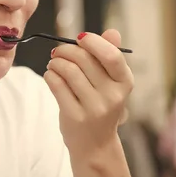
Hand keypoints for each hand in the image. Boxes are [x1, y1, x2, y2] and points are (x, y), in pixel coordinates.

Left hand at [44, 29, 133, 160]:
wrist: (95, 145)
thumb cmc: (100, 104)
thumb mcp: (111, 82)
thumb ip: (110, 55)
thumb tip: (112, 32)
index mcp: (125, 82)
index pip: (111, 55)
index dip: (93, 41)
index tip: (79, 38)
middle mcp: (113, 96)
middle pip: (84, 59)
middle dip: (65, 50)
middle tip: (58, 52)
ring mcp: (95, 108)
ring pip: (68, 70)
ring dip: (55, 62)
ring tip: (54, 64)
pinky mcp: (75, 117)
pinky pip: (57, 85)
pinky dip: (50, 75)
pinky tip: (51, 76)